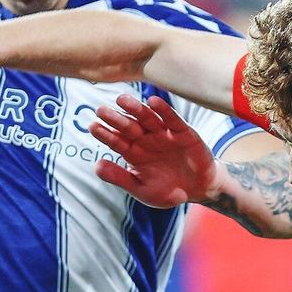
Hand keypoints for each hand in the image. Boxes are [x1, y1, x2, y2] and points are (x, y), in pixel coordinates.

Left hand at [89, 93, 216, 209]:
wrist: (199, 190)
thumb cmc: (169, 190)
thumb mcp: (143, 190)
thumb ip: (121, 178)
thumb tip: (96, 167)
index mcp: (134, 153)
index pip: (116, 141)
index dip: (105, 134)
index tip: (92, 126)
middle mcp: (147, 140)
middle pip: (128, 127)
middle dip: (115, 118)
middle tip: (101, 110)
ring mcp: (164, 135)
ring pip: (147, 119)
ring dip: (135, 109)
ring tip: (122, 100)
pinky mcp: (183, 132)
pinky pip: (172, 119)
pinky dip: (164, 110)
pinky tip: (153, 101)